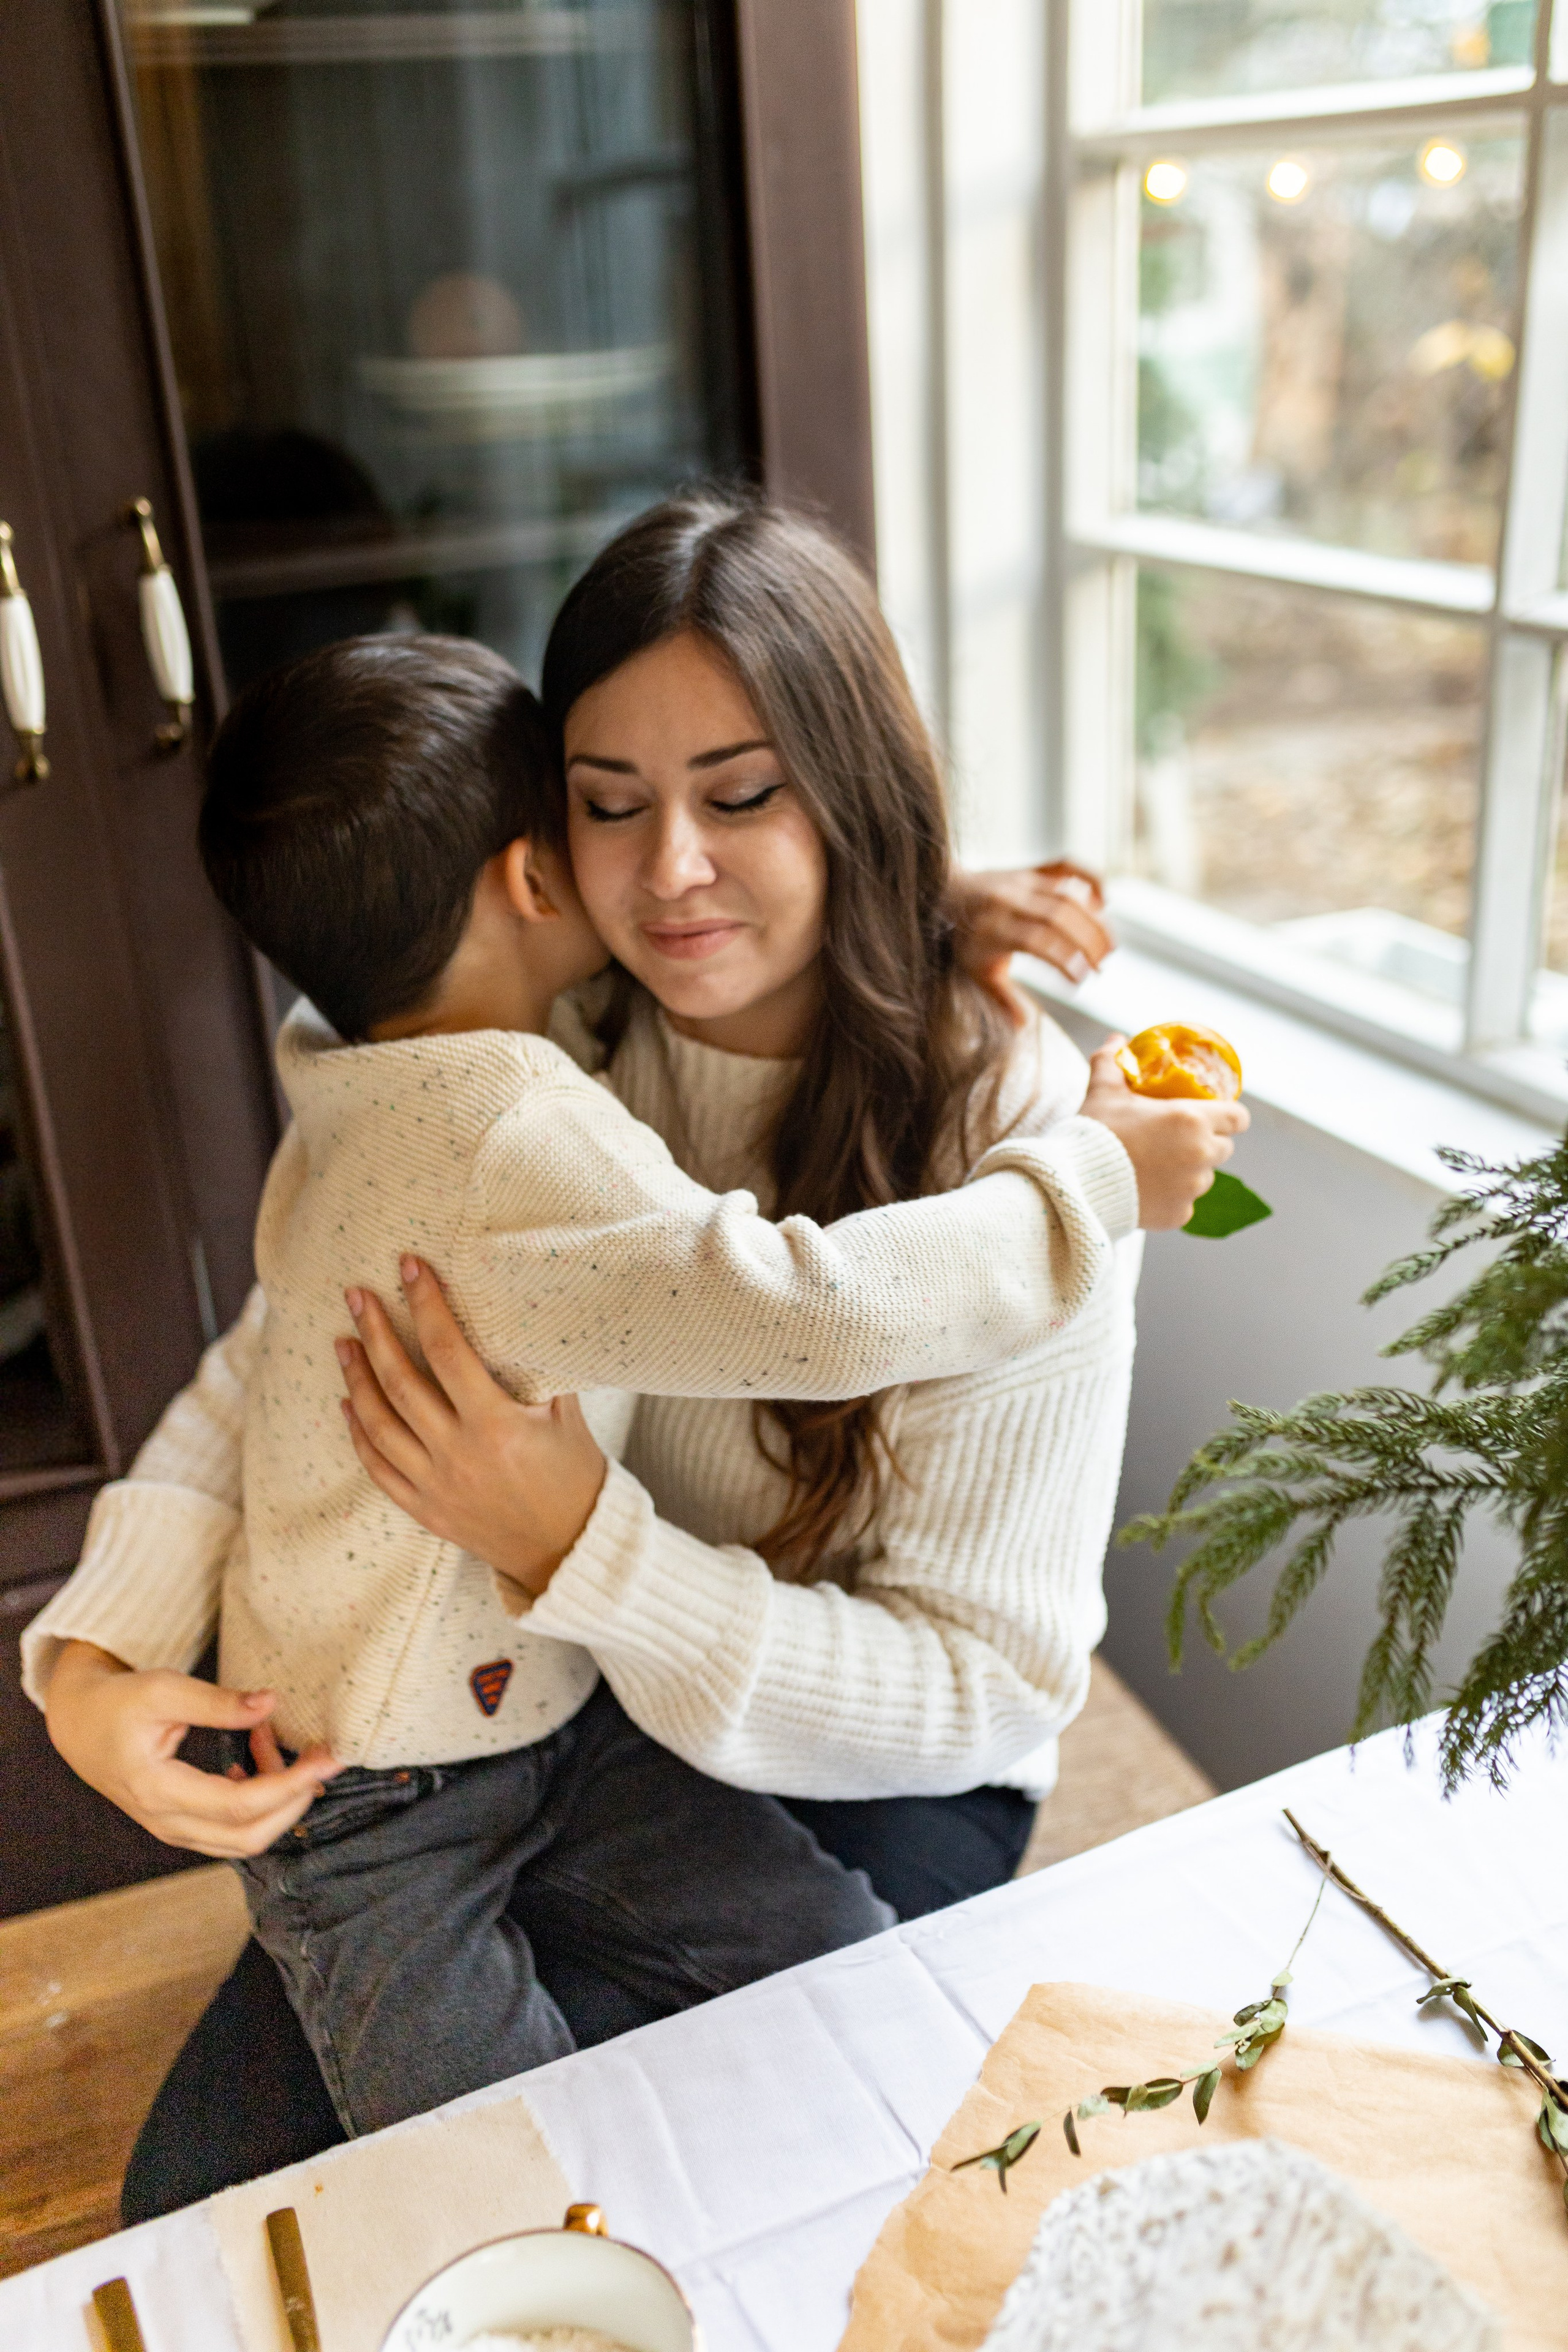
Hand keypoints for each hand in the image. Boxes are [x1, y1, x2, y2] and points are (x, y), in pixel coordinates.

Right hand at [45, 1639, 341, 1857]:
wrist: (80, 1725)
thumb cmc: (118, 1704)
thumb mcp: (163, 1690)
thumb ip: (217, 1702)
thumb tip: (271, 1703)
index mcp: (159, 1791)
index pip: (240, 1805)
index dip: (291, 1784)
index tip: (327, 1757)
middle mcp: (167, 1823)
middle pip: (250, 1836)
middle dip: (296, 1799)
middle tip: (323, 1757)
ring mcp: (174, 1830)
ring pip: (244, 1838)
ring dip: (277, 1797)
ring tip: (276, 1740)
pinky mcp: (183, 1824)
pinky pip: (232, 1827)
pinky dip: (258, 1797)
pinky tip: (255, 1754)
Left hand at [337, 1257, 607, 1598]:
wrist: (571, 1548)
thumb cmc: (575, 1473)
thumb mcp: (566, 1414)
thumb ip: (537, 1368)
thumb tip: (515, 1312)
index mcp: (496, 1425)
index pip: (448, 1350)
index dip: (426, 1304)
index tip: (410, 1268)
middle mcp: (458, 1455)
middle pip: (400, 1383)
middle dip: (375, 1333)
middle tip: (356, 1295)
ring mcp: (436, 1486)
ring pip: (378, 1425)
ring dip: (356, 1379)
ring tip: (343, 1342)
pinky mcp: (425, 1510)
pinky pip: (379, 1469)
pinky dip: (358, 1434)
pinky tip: (347, 1404)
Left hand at [950, 860, 1114, 1020]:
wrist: (947, 892)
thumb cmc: (965, 939)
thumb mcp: (977, 971)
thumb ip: (1002, 997)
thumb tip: (1023, 1025)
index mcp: (994, 928)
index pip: (1037, 941)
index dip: (1064, 959)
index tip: (1081, 979)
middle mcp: (1010, 900)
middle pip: (1059, 915)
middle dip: (1087, 941)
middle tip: (1102, 965)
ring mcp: (1024, 880)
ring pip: (1068, 893)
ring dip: (1095, 920)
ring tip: (1110, 946)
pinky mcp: (1034, 868)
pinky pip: (1068, 865)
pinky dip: (1091, 879)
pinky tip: (1104, 903)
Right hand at [1081, 1037, 1250, 1230]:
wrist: (1075, 1183)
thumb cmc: (1095, 1132)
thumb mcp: (1103, 1091)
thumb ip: (1112, 1062)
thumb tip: (1116, 1040)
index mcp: (1192, 1119)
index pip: (1238, 1118)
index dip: (1229, 1115)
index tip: (1214, 1115)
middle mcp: (1200, 1154)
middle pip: (1224, 1148)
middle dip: (1207, 1142)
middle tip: (1177, 1139)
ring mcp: (1192, 1188)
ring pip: (1205, 1176)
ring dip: (1191, 1170)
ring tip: (1159, 1165)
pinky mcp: (1180, 1214)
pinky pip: (1186, 1203)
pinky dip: (1173, 1197)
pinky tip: (1149, 1190)